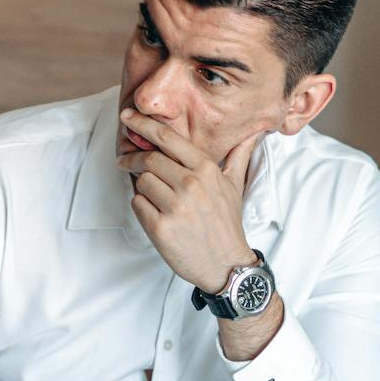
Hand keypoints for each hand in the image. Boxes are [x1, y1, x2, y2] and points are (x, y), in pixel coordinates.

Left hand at [116, 108, 265, 291]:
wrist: (225, 264)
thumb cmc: (226, 223)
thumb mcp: (235, 185)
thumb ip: (239, 155)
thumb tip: (255, 132)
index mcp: (206, 170)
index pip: (168, 139)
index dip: (144, 124)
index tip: (128, 117)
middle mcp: (191, 185)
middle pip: (148, 159)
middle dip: (132, 158)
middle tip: (124, 160)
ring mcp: (175, 207)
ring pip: (141, 181)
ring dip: (141, 185)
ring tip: (153, 194)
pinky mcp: (160, 228)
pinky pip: (137, 204)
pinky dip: (141, 205)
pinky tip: (154, 211)